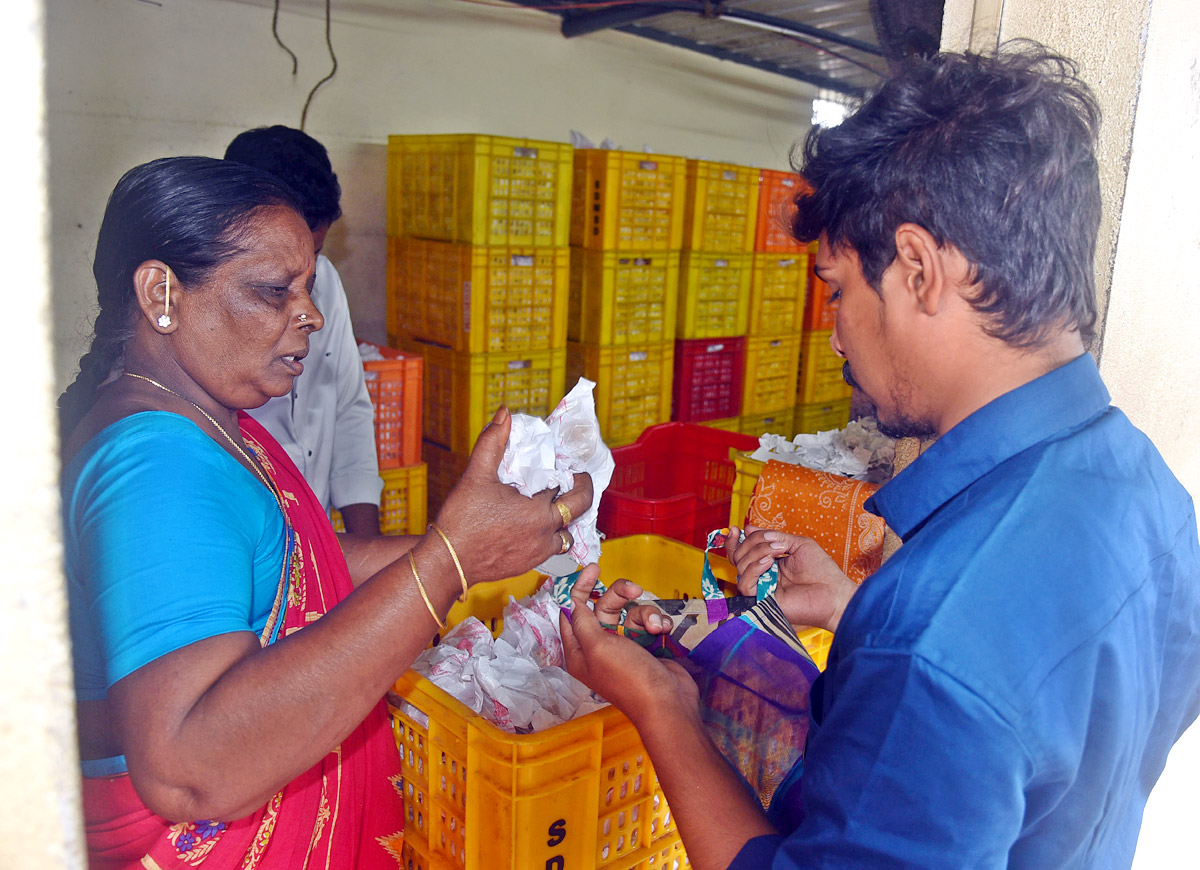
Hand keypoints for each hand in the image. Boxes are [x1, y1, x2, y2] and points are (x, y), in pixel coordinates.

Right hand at [434, 407, 593, 584]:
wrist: (447, 562)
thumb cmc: (462, 520)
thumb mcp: (476, 476)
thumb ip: (492, 442)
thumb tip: (504, 414)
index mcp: (538, 511)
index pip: (572, 488)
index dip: (575, 474)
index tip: (571, 466)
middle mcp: (545, 534)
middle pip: (579, 511)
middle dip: (581, 493)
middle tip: (573, 481)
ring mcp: (538, 553)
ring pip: (568, 535)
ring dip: (565, 519)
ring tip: (552, 506)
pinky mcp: (528, 565)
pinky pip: (552, 550)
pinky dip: (550, 537)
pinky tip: (533, 526)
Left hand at [560, 565, 697, 727]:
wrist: (668, 702)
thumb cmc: (628, 677)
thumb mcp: (597, 646)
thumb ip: (581, 620)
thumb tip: (570, 602)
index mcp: (579, 650)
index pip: (572, 611)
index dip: (580, 588)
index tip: (593, 569)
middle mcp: (599, 646)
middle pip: (603, 606)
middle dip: (619, 595)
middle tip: (634, 589)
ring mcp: (624, 645)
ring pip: (630, 611)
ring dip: (646, 614)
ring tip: (655, 627)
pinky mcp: (646, 644)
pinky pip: (649, 621)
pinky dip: (658, 623)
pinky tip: (663, 631)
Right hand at [726, 524, 857, 631]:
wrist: (833, 592)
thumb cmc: (821, 570)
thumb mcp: (798, 544)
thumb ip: (775, 536)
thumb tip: (749, 528)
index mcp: (768, 563)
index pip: (742, 552)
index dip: (734, 540)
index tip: (735, 528)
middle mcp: (761, 575)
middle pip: (738, 556)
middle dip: (752, 542)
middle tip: (774, 541)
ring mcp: (760, 588)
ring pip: (741, 566)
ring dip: (757, 552)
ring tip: (777, 549)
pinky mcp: (761, 601)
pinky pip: (745, 583)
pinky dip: (754, 568)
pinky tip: (770, 562)